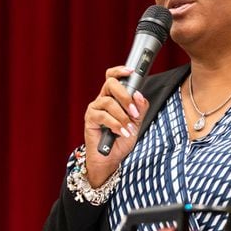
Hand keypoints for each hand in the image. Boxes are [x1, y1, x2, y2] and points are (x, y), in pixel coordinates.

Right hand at [83, 66, 149, 186]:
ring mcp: (95, 109)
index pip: (113, 77)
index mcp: (113, 97)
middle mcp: (102, 100)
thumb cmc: (121, 140)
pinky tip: (122, 132)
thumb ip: (140, 108)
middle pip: (110, 84)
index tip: (132, 71)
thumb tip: (139, 95)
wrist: (110, 159)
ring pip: (109, 102)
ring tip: (129, 129)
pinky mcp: (90, 120)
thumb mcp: (136, 123)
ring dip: (123, 116)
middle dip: (125, 96)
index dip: (120, 71)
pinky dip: (116, 124)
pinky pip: (103, 116)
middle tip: (134, 111)